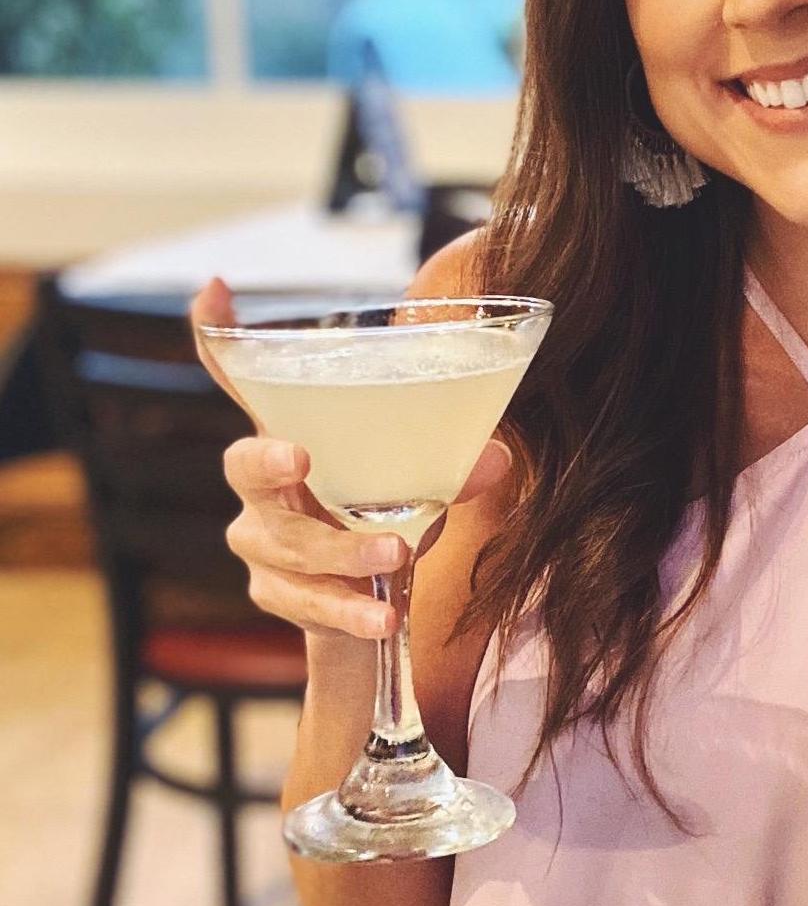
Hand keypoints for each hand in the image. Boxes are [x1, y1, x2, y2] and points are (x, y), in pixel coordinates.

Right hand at [190, 277, 512, 640]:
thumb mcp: (422, 480)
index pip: (243, 378)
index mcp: (294, 432)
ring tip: (395, 554)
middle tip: (303, 459)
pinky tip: (384, 615)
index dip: (217, 334)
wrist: (369, 607)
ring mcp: (262, 542)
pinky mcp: (276, 594)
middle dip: (269, 461)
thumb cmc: (388, 513)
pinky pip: (304, 602)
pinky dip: (348, 610)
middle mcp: (262, 486)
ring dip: (342, 550)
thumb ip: (453, 465)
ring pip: (285, 543)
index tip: (213, 290)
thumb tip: (496, 458)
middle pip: (243, 464)